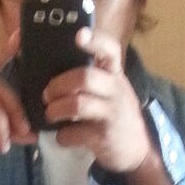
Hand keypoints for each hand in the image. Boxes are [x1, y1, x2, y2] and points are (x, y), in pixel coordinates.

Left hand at [42, 29, 176, 184]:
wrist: (137, 149)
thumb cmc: (116, 113)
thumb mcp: (112, 90)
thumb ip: (92, 76)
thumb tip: (54, 66)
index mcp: (115, 75)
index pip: (110, 50)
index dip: (95, 41)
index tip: (79, 35)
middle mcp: (115, 91)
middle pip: (84, 78)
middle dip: (58, 85)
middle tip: (47, 94)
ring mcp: (110, 114)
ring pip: (77, 105)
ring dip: (56, 110)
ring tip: (50, 114)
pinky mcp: (103, 137)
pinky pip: (74, 134)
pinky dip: (62, 136)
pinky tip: (62, 136)